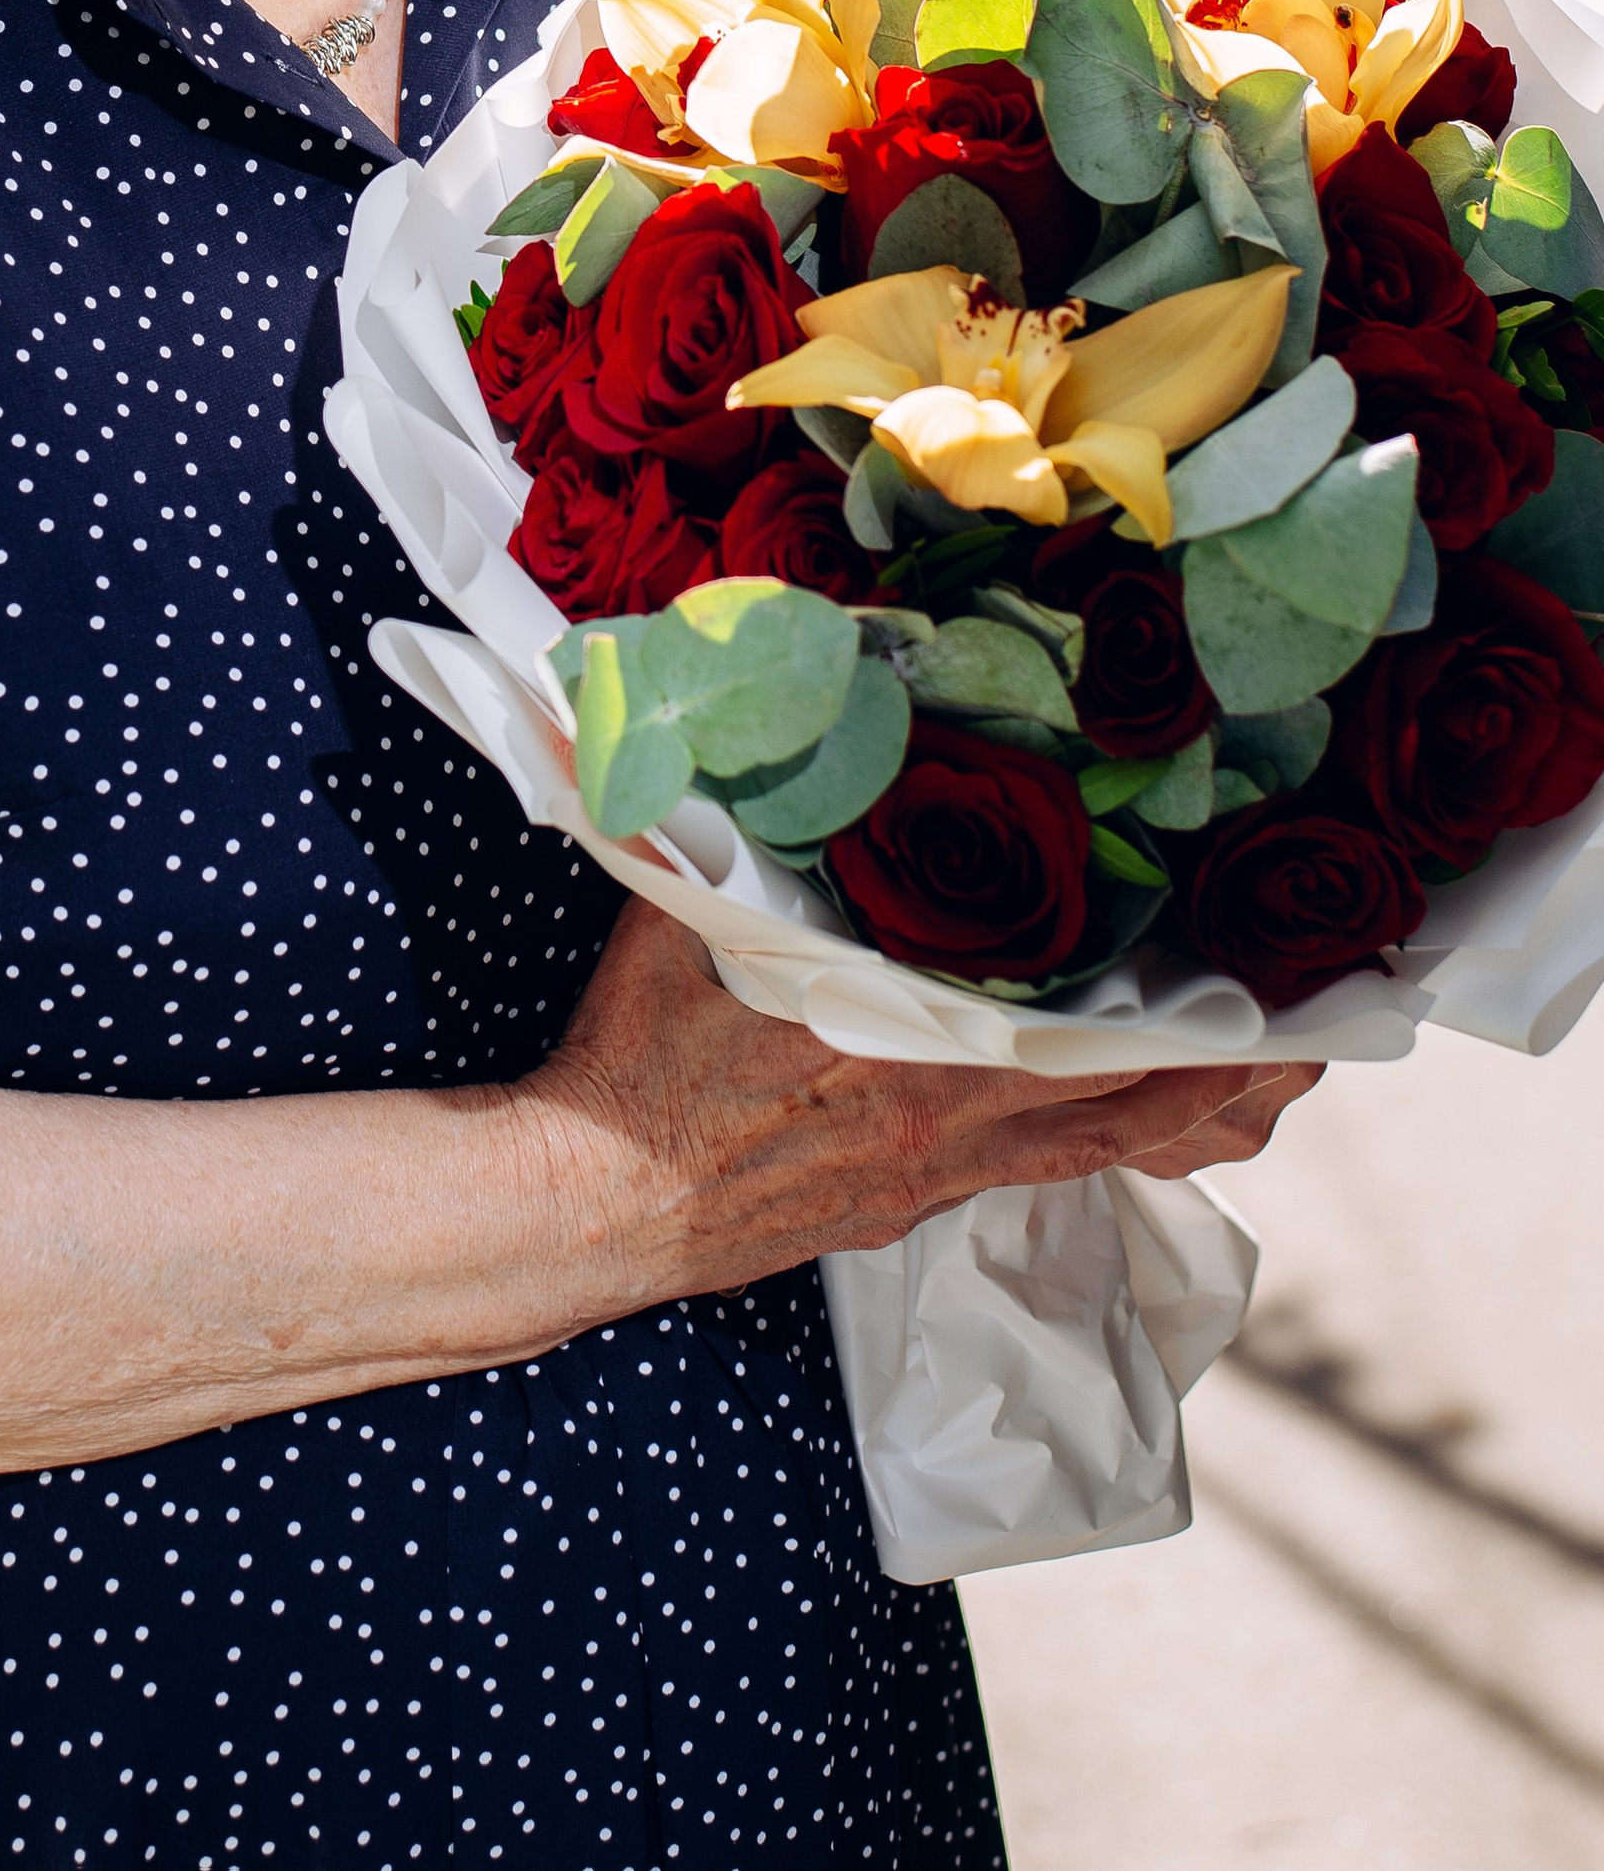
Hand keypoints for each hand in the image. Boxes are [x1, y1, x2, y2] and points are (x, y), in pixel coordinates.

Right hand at [511, 901, 1320, 1310]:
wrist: (594, 1199)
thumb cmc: (642, 1056)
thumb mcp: (687, 917)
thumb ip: (731, 823)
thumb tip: (730, 715)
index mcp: (912, 1053)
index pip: (1087, 1038)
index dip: (1192, 1021)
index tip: (1269, 978)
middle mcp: (952, 1123)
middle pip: (1135, 1105)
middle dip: (1237, 1066)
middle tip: (1322, 1024)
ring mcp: (941, 1172)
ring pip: (1110, 1147)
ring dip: (1198, 1112)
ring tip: (1278, 1071)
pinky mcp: (915, 1200)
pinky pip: (1051, 1170)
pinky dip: (1119, 1140)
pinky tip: (1144, 1111)